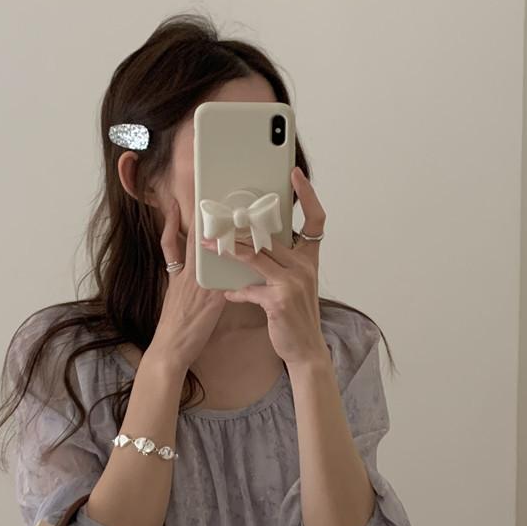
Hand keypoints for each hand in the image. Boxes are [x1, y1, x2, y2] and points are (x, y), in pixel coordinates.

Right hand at [147, 198, 226, 374]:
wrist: (171, 348)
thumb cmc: (173, 325)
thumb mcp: (170, 295)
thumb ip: (177, 275)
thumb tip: (184, 263)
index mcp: (176, 274)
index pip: (171, 242)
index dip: (170, 220)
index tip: (173, 201)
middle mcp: (186, 276)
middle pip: (194, 240)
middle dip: (199, 219)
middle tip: (207, 196)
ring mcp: (197, 286)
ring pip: (210, 255)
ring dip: (222, 237)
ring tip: (233, 218)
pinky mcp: (210, 299)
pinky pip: (224, 278)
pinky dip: (235, 266)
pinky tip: (249, 255)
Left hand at [200, 166, 329, 367]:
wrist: (305, 349)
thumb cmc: (296, 318)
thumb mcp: (293, 286)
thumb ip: (278, 266)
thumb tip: (256, 249)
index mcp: (309, 260)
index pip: (316, 220)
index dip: (309, 194)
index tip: (296, 175)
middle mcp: (304, 267)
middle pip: (269, 237)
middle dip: (240, 230)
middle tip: (218, 221)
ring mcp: (293, 283)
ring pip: (255, 256)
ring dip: (228, 252)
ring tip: (210, 246)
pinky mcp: (279, 300)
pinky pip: (250, 289)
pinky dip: (236, 292)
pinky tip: (228, 295)